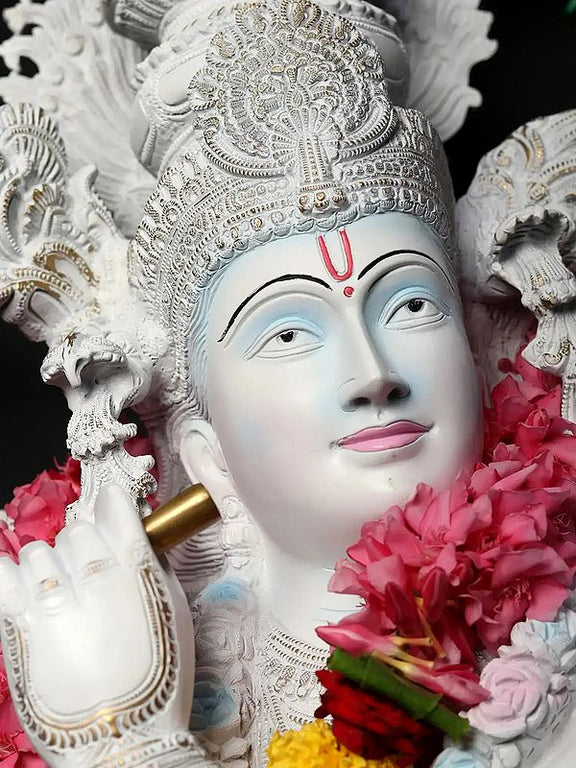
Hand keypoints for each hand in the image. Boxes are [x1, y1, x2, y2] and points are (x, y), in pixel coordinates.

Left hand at [0, 484, 201, 767]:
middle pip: (75, 532)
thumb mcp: (175, 614)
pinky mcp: (18, 628)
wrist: (121, 741)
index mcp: (135, 568)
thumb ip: (153, 569)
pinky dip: (8, 573)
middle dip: (82, 546)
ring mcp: (52, 601)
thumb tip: (136, 538)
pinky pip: (1, 576)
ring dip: (48, 566)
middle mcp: (92, 576)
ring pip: (36, 552)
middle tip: (87, 573)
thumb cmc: (159, 682)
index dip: (113, 507)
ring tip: (58, 594)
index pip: (114, 508)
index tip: (112, 511)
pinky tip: (20, 582)